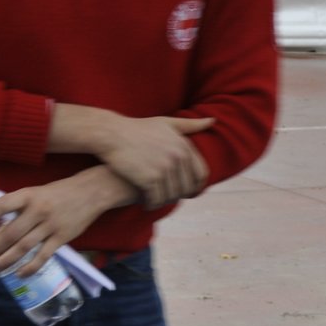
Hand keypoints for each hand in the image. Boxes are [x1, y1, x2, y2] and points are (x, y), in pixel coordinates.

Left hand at [0, 166, 137, 276]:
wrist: (92, 192)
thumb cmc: (60, 192)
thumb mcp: (37, 192)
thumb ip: (20, 206)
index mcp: (29, 195)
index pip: (1, 205)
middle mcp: (38, 210)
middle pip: (10, 233)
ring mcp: (51, 225)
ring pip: (24, 247)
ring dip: (7, 259)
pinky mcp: (63, 237)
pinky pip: (43, 256)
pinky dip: (30, 267)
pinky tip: (20, 273)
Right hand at [91, 115, 214, 210]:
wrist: (111, 134)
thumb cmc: (138, 128)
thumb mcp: (167, 123)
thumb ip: (190, 125)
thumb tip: (213, 121)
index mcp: (185, 146)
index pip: (201, 174)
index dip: (195, 187)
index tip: (187, 193)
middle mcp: (178, 158)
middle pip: (187, 188)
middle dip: (178, 196)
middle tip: (167, 199)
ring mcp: (164, 169)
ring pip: (172, 195)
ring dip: (164, 202)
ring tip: (156, 202)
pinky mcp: (149, 178)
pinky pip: (156, 199)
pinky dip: (152, 204)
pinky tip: (145, 204)